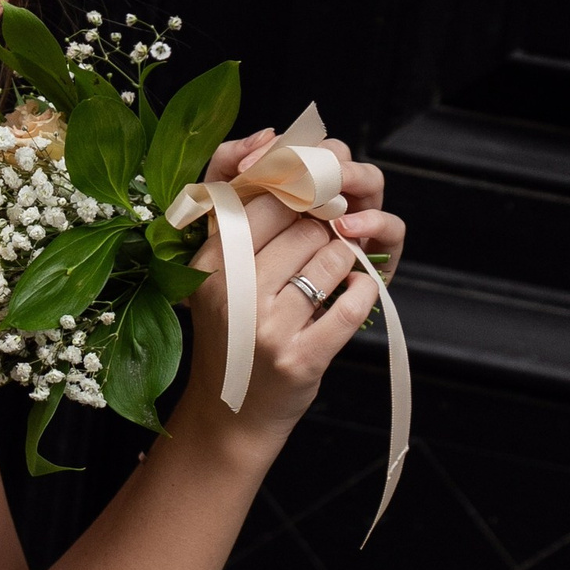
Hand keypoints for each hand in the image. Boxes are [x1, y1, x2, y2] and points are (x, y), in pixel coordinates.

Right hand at [182, 130, 406, 443]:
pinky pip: (351, 304)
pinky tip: (355, 291)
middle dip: (324, 226)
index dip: (298, 193)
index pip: (265, 201)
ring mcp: (266, 329)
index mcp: (207, 266)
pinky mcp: (301, 358)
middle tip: (325, 236)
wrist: (231, 413)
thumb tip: (284, 155)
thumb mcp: (217, 277)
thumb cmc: (231, 335)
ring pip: (331, 261)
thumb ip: (241, 222)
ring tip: (334, 268)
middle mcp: (233, 294)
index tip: (310, 198)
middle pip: (303, 227)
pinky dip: (362, 292)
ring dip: (344, 259)